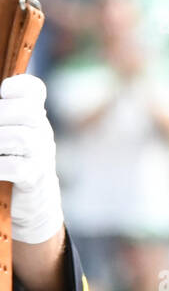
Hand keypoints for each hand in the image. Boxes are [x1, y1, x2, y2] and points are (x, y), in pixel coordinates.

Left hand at [0, 74, 64, 244]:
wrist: (33, 203)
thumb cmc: (13, 162)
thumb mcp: (10, 135)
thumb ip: (4, 120)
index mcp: (34, 117)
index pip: (33, 90)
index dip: (17, 87)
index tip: (2, 94)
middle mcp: (42, 132)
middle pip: (29, 111)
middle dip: (2, 115)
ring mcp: (42, 155)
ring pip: (22, 138)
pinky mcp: (34, 179)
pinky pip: (17, 168)